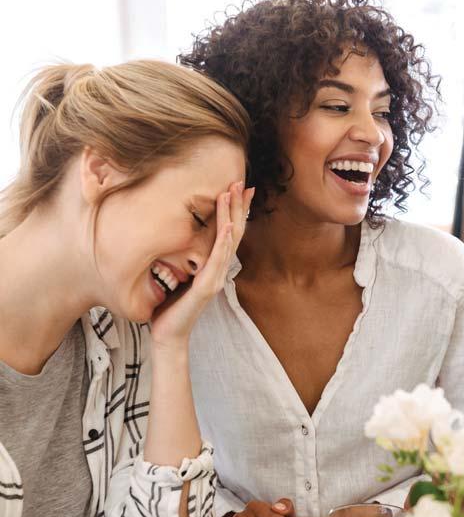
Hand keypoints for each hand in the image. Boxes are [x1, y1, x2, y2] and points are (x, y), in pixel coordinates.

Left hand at [151, 182, 252, 345]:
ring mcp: (215, 278)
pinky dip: (224, 242)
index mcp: (213, 266)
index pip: (229, 232)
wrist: (168, 334)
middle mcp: (219, 270)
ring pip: (228, 241)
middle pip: (234, 232)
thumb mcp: (178, 275)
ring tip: (234, 193)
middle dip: (238, 206)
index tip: (241, 189)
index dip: (236, 210)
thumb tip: (180, 236)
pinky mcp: (206, 287)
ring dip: (232, 215)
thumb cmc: (170, 307)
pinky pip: (218, 260)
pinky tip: (228, 226)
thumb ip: (186, 258)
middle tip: (243, 182)